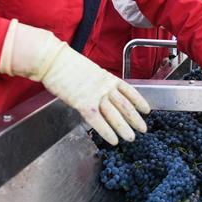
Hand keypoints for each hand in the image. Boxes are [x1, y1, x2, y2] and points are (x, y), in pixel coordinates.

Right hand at [0, 20, 149, 145]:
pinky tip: (113, 140)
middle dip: (135, 118)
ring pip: (114, 115)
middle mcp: (105, 87)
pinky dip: (107, 132)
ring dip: (124, 128)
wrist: (54, 61)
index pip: (128, 91)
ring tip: (131, 138)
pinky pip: (98, 121)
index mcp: (107, 77)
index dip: (139, 101)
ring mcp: (95, 95)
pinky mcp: (83, 104)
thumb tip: (101, 93)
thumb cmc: (67, 64)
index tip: (146, 110)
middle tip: (143, 128)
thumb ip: (98, 83)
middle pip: (124, 105)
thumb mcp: (90, 71)